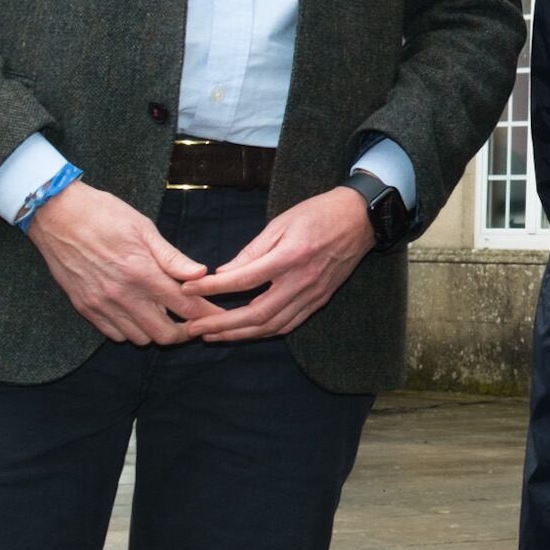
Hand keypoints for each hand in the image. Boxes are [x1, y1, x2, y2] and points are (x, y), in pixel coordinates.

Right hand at [28, 181, 215, 344]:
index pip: (184, 306)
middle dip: (184, 331)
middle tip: (192, 321)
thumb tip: (201, 273)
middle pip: (163, 333)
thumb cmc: (104, 215)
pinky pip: (114, 334)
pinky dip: (130, 330)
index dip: (205, 313)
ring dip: (156, 331)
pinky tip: (137, 314)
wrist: (57, 215)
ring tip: (164, 315)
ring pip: (139, 338)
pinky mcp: (84, 308)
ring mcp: (101, 305)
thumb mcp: (144, 229)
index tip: (216, 315)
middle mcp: (122, 295)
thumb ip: (172, 257)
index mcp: (142, 272)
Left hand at [183, 188, 377, 341]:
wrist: (360, 219)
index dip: (213, 288)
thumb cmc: (319, 213)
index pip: (244, 280)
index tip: (188, 290)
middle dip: (221, 324)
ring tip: (213, 335)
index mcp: (290, 256)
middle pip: (256, 313)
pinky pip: (288, 324)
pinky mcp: (320, 300)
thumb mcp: (282, 222)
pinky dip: (264, 332)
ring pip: (271, 325)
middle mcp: (302, 281)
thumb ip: (253, 251)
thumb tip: (225, 272)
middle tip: (194, 328)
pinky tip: (246, 332)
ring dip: (239, 334)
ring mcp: (312, 294)